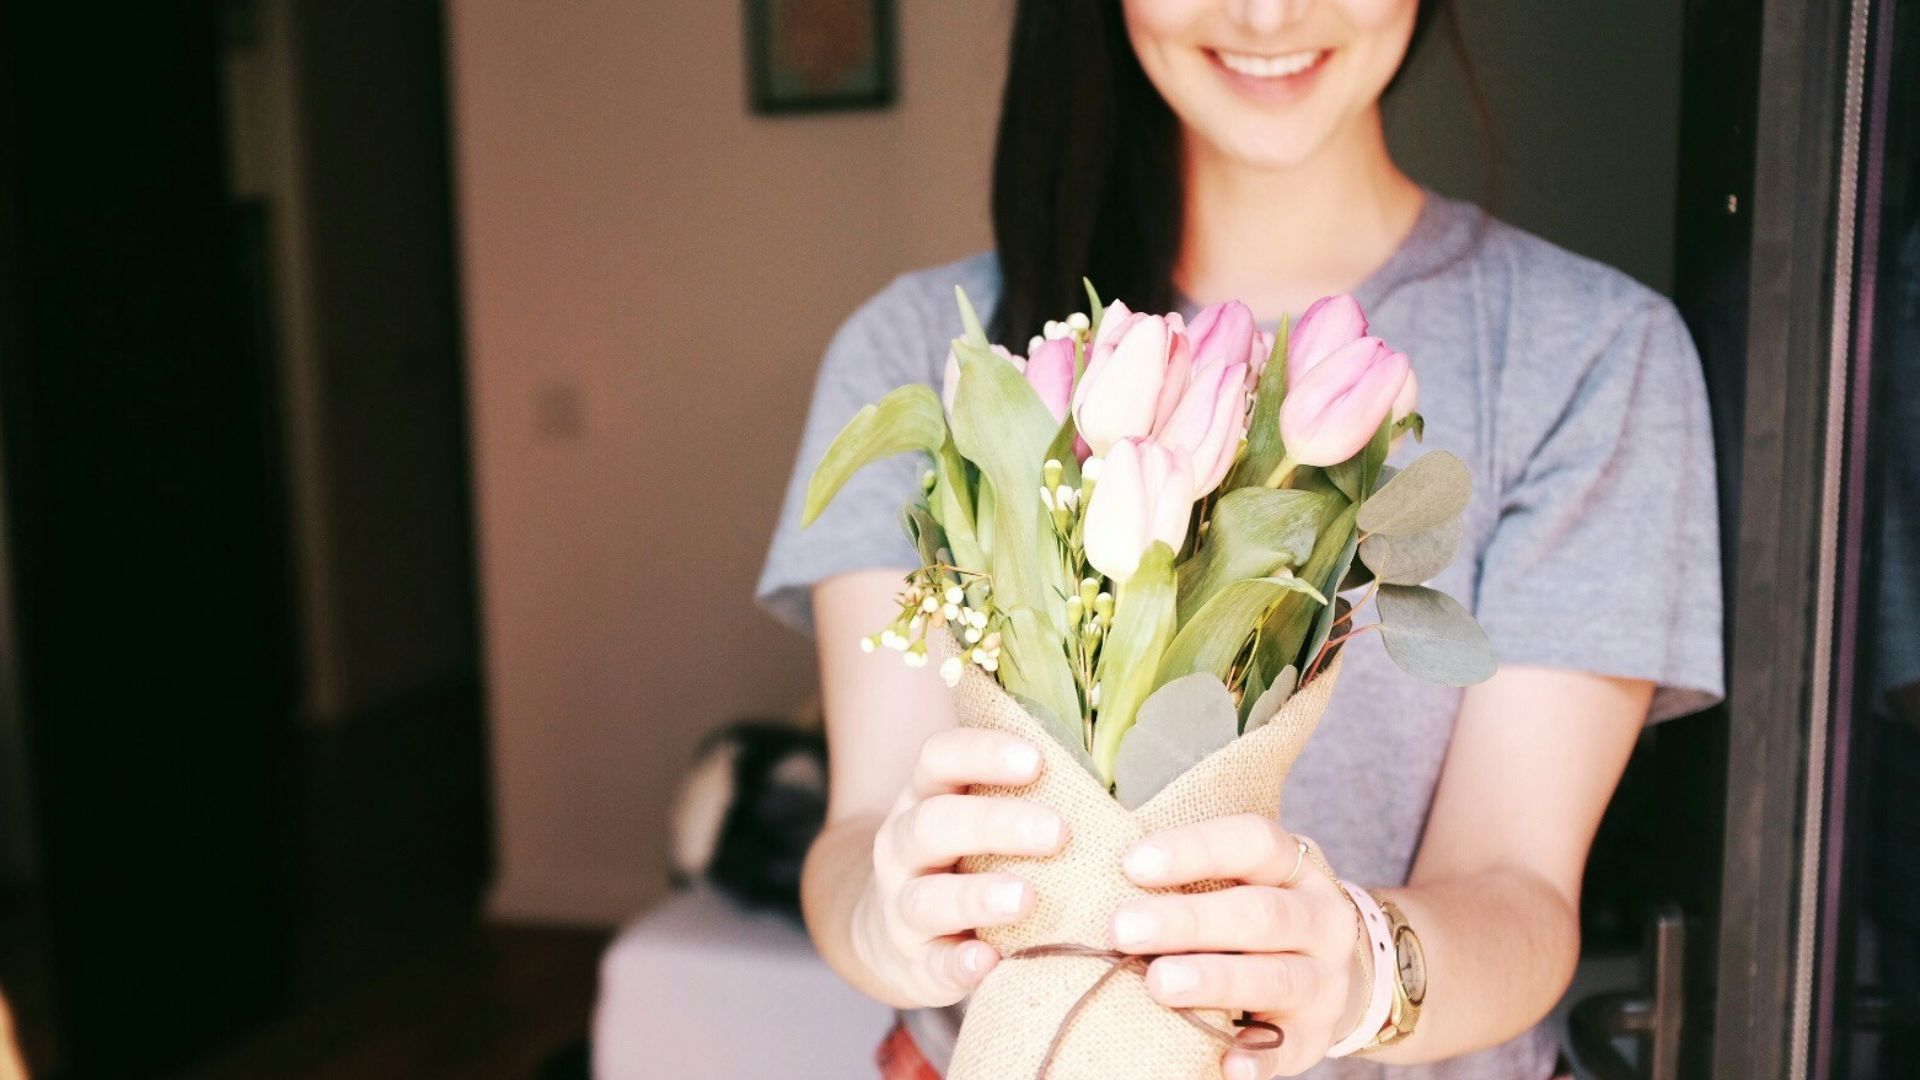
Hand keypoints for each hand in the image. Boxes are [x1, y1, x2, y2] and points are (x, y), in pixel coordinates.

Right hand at [850, 728, 1067, 1007]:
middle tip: (1057, 831)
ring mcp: (902, 906)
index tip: (1036, 760)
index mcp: (924, 797)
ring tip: (1026, 898)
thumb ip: (1021, 793)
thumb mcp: (972, 816)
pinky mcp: (915, 963)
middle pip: (935, 824)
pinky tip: (988, 960)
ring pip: (928, 897)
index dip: (982, 753)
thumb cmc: (961, 861)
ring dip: (977, 895)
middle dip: (995, 824)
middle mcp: (903, 846)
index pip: (939, 757)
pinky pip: (933, 963)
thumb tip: (1113, 768)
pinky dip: (958, 964)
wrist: (893, 935)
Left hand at [1111, 815, 1367, 1078]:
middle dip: (1188, 921)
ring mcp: (1324, 981)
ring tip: (1159, 983)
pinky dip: (1256, 1058)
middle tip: (1122, 929)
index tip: (1132, 863)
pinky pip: (1286, 1049)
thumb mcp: (1243, 879)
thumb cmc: (1255, 915)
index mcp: (1295, 868)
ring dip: (1214, 980)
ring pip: (1275, 977)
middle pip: (1260, 913)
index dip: (1194, 849)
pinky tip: (1223, 1061)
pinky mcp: (1313, 1037)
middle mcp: (1320, 920)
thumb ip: (1190, 873)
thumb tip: (1100, 866)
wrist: (1329, 974)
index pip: (1253, 842)